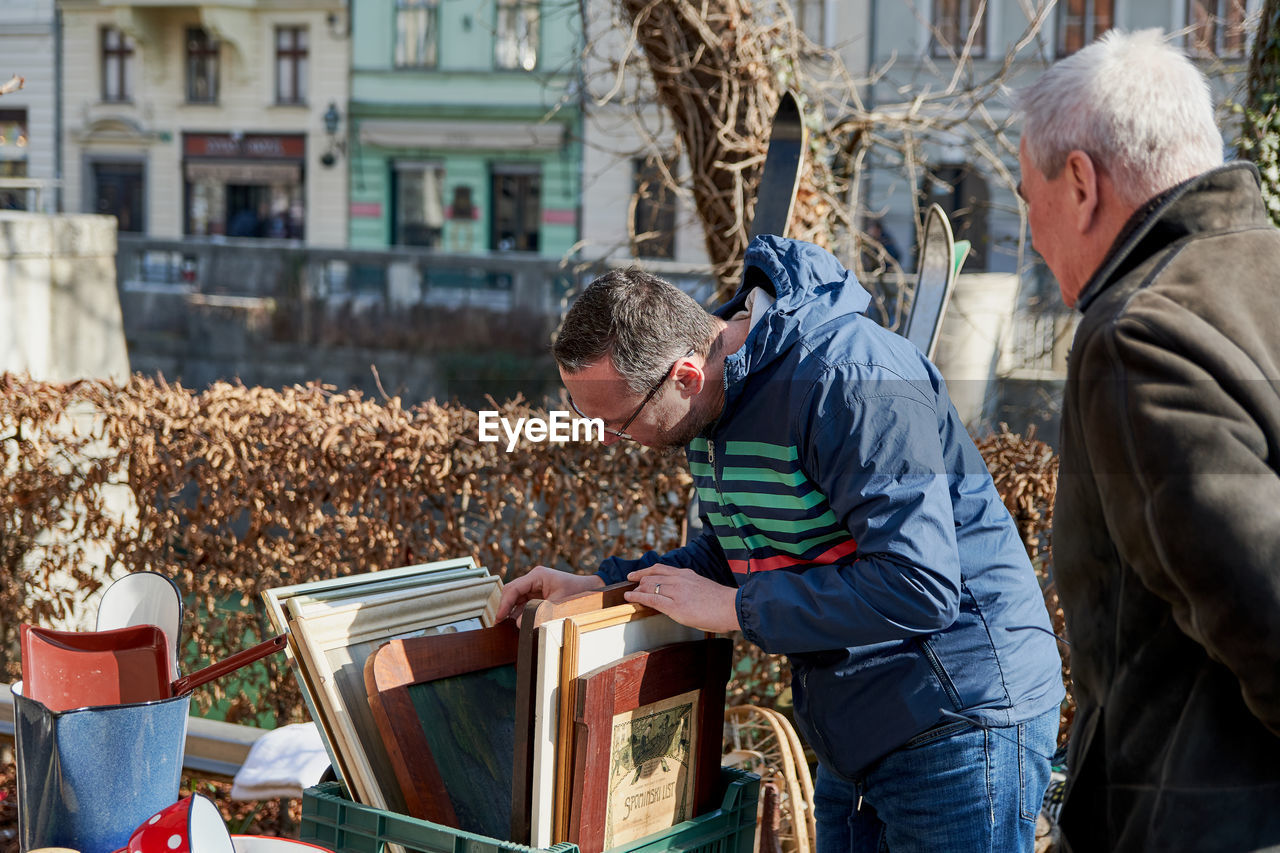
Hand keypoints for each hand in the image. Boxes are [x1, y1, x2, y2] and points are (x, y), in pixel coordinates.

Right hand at [496, 565, 604, 622]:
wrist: (592, 590)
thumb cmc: (578, 593)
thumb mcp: (558, 604)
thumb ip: (538, 613)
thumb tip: (519, 624)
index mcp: (537, 575)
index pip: (514, 588)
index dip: (504, 603)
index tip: (499, 618)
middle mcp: (533, 579)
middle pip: (511, 592)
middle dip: (504, 607)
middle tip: (497, 624)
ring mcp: (534, 586)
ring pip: (515, 598)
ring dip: (510, 611)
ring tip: (504, 626)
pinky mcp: (537, 595)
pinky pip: (523, 603)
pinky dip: (518, 613)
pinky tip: (514, 623)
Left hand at [624, 565, 740, 633]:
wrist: (733, 607)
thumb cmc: (722, 602)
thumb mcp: (703, 587)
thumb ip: (690, 587)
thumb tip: (681, 594)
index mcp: (687, 574)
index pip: (661, 568)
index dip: (646, 571)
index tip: (637, 574)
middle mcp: (680, 579)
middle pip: (652, 575)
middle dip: (639, 581)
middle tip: (631, 585)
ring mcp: (677, 592)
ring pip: (649, 585)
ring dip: (636, 589)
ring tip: (629, 593)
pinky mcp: (675, 606)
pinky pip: (652, 599)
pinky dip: (637, 597)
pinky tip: (629, 597)